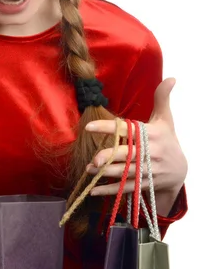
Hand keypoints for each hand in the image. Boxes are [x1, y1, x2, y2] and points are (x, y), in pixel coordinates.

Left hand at [84, 78, 187, 201]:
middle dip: (110, 157)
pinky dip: (109, 190)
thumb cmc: (167, 140)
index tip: (88, 127)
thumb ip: (162, 99)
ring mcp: (147, 171)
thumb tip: (170, 78)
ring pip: (124, 173)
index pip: (127, 130)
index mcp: (151, 135)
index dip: (108, 128)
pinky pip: (125, 188)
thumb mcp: (166, 119)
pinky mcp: (143, 184)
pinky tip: (93, 190)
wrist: (180, 170)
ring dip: (106, 173)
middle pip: (127, 155)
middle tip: (93, 158)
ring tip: (89, 170)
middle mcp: (149, 153)